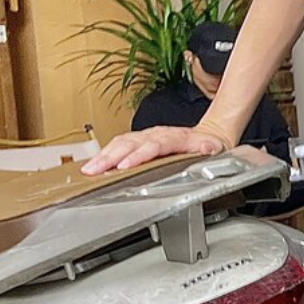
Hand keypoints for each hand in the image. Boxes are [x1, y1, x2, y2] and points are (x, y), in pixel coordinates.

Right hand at [84, 125, 230, 175]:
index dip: (137, 156)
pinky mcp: (141, 139)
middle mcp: (158, 134)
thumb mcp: (215, 148)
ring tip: (89, 168)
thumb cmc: (209, 145)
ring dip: (104, 155)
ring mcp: (148, 135)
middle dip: (110, 157)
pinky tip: (95, 162)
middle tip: (94, 170)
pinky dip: (106, 152)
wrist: (210, 134)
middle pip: (130, 143)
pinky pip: (120, 143)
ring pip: (122, 142)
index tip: (123, 166)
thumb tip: (207, 147)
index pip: (153, 146)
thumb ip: (209, 148)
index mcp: (175, 138)